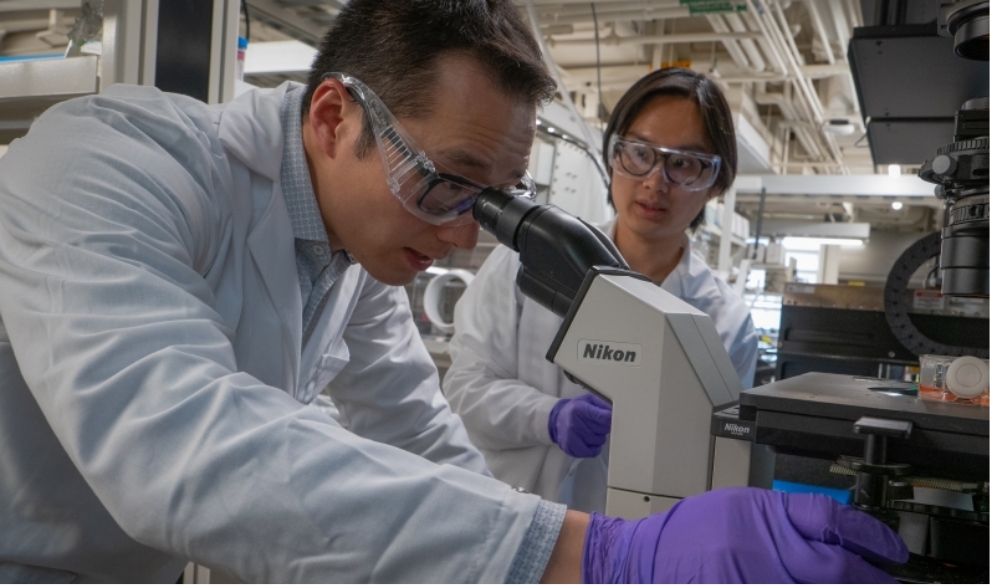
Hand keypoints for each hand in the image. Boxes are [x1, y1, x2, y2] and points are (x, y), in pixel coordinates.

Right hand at [548, 393, 611, 457]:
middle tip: (598, 423)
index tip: (612, 418)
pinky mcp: (571, 448)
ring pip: (600, 441)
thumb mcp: (589, 400)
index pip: (604, 417)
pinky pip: (592, 452)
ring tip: (591, 431)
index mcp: (579, 408)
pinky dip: (594, 448)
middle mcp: (574, 423)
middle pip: (604, 430)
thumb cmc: (577, 409)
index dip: (612, 419)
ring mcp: (572, 437)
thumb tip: (617, 409)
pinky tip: (590, 441)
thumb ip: (603, 403)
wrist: (558, 420)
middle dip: (605, 427)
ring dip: (599, 437)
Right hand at [582, 487, 907, 583]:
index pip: (830, 521)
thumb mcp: (740, 507)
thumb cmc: (690, 533)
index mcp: (758, 516)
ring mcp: (748, 580)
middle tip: (884, 578)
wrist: (643, 559)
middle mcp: (756, 551)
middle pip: (834, 568)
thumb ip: (788, 518)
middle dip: (868, 577)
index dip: (870, 537)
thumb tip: (841, 537)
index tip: (890, 550)